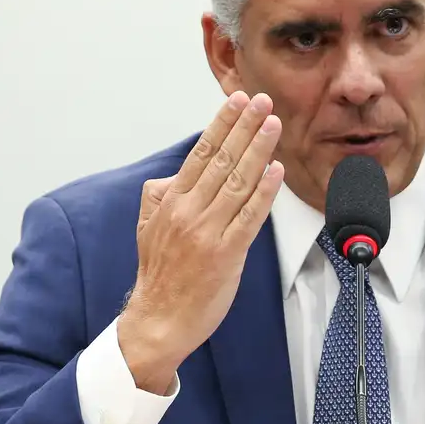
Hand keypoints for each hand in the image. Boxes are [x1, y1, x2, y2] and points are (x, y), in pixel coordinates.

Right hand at [117, 91, 284, 393]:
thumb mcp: (147, 228)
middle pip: (222, 160)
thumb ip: (159, 196)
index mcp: (170, 202)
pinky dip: (264, 191)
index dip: (222, 124)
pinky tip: (277, 170)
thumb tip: (172, 176)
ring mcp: (208, 232)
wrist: (158, 322)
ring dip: (258, 150)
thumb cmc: (160, 275)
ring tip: (274, 125)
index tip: (238, 101)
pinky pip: (250, 216)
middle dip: (244, 126)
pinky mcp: (226, 254)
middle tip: (263, 101)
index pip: (200, 153)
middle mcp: (188, 211)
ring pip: (238, 182)